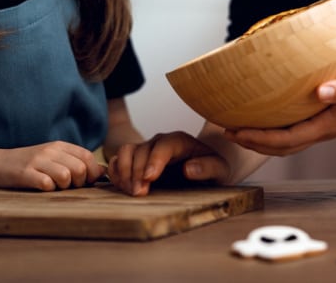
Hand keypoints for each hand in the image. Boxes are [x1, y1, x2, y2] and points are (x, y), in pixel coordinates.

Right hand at [0, 141, 105, 190]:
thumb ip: (75, 162)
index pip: (87, 157)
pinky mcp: (25, 173)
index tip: (85, 182)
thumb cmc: (29, 164)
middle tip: (67, 186)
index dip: (92, 172)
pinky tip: (41, 188)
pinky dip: (48, 190)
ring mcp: (37, 161)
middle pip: (80, 169)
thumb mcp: (53, 158)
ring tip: (53, 187)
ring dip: (63, 187)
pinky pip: (46, 184)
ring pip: (66, 176)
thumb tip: (103, 172)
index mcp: (59, 146)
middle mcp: (50, 151)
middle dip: (78, 183)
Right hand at [108, 131, 231, 196]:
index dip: (154, 160)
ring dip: (124, 172)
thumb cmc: (212, 167)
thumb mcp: (220, 169)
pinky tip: (122, 187)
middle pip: (141, 150)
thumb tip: (190, 169)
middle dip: (137, 172)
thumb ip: (208, 167)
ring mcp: (145, 149)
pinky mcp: (135, 159)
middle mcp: (160, 142)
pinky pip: (118, 160)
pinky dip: (116, 172)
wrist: (204, 167)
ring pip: (126, 152)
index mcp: (180, 141)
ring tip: (130, 192)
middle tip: (139, 194)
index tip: (149, 178)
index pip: (164, 145)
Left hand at [225, 68, 335, 155]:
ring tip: (236, 128)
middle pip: (279, 147)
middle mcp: (320, 132)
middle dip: (251, 142)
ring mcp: (320, 129)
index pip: (286, 139)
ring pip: (284, 142)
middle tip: (225, 131)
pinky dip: (272, 129)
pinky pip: (291, 131)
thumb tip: (321, 91)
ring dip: (259, 138)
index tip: (236, 131)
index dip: (259, 138)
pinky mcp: (321, 121)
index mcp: (326, 127)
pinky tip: (262, 118)